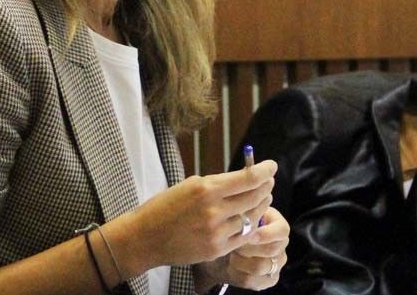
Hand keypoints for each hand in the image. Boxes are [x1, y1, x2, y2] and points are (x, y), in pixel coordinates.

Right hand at [122, 160, 276, 270]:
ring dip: (260, 207)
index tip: (271, 166)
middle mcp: (213, 210)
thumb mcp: (189, 185)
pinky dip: (249, 226)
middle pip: (254, 197)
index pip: (247, 178)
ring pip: (251, 217)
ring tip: (262, 199)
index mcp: (206, 189)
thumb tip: (242, 178)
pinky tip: (250, 219)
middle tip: (269, 182)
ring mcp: (216, 232)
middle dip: (265, 187)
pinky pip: (243, 236)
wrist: (145, 238)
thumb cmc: (164, 207)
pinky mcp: (216, 249)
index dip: (264, 171)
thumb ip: (216, 183)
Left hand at [194, 206, 289, 291]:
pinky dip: (237, 273)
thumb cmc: (232, 229)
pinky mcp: (268, 280)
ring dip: (239, 260)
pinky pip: (252, 280)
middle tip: (232, 243)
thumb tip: (244, 218)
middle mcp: (281, 245)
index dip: (266, 234)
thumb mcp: (238, 218)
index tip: (249, 235)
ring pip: (259, 266)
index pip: (282, 230)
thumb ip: (245, 217)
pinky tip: (231, 265)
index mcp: (278, 225)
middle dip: (247, 247)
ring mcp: (277, 264)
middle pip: (271, 250)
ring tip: (231, 253)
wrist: (221, 252)